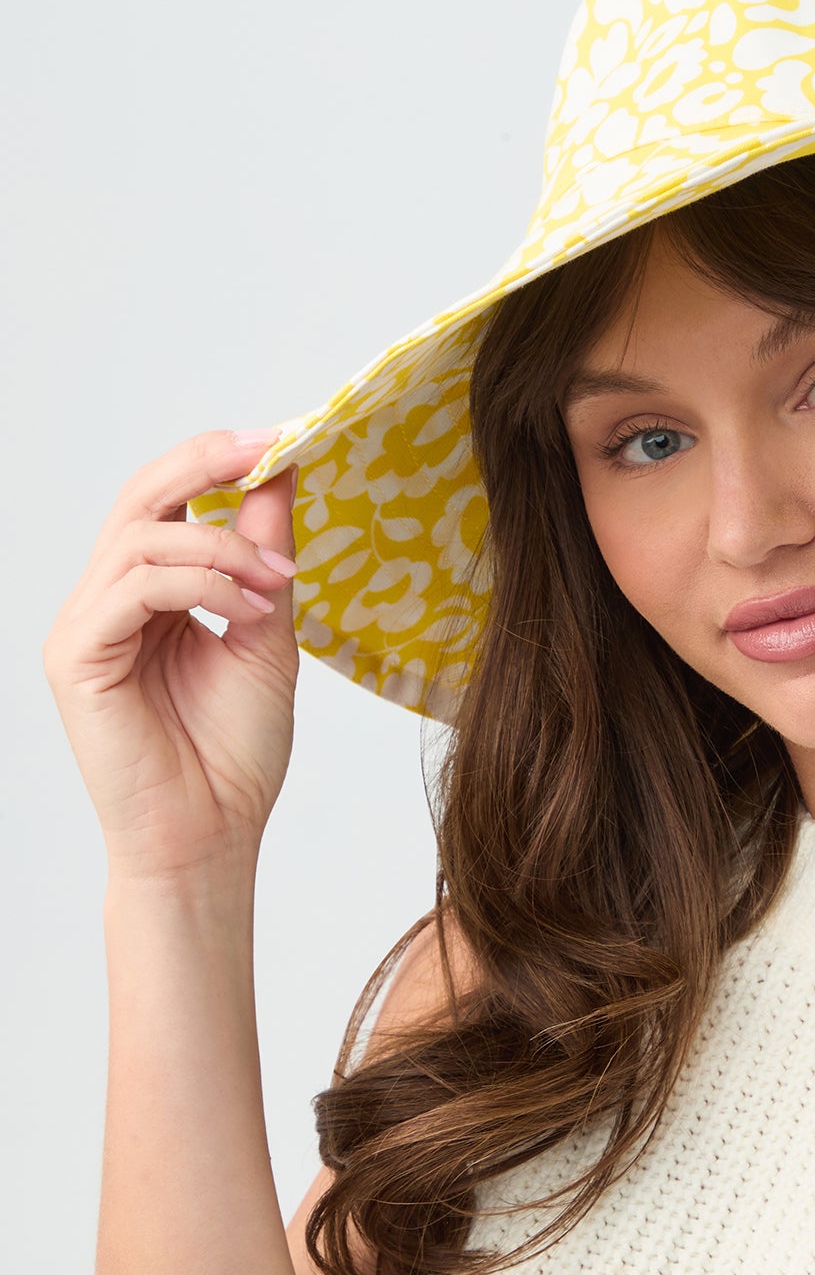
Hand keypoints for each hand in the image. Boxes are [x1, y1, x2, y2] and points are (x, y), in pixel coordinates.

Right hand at [43, 430, 301, 884]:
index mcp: (149, 594)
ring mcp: (84, 627)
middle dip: (204, 465)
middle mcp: (107, 601)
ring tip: (274, 584)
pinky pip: (130, 589)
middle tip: (267, 451)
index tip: (279, 438)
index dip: (215, 461)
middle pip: (140, 497)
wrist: (212, 836)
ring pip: (139, 538)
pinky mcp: (75, 657)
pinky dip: (196, 586)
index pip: (167, 501)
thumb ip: (263, 557)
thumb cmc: (233, 754)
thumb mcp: (265, 633)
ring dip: (220, 548)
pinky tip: (244, 614)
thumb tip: (279, 471)